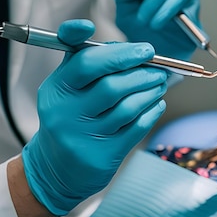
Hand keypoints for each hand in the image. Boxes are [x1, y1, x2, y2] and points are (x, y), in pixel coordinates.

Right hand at [21, 19, 167, 214]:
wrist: (57, 168)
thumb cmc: (70, 115)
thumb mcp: (66, 86)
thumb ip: (90, 61)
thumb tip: (131, 48)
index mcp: (57, 88)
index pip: (85, 62)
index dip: (116, 51)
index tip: (144, 49)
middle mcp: (66, 112)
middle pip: (112, 85)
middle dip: (142, 72)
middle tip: (158, 65)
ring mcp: (83, 136)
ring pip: (128, 107)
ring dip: (150, 91)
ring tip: (159, 83)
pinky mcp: (102, 155)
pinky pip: (136, 128)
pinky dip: (151, 112)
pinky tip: (156, 103)